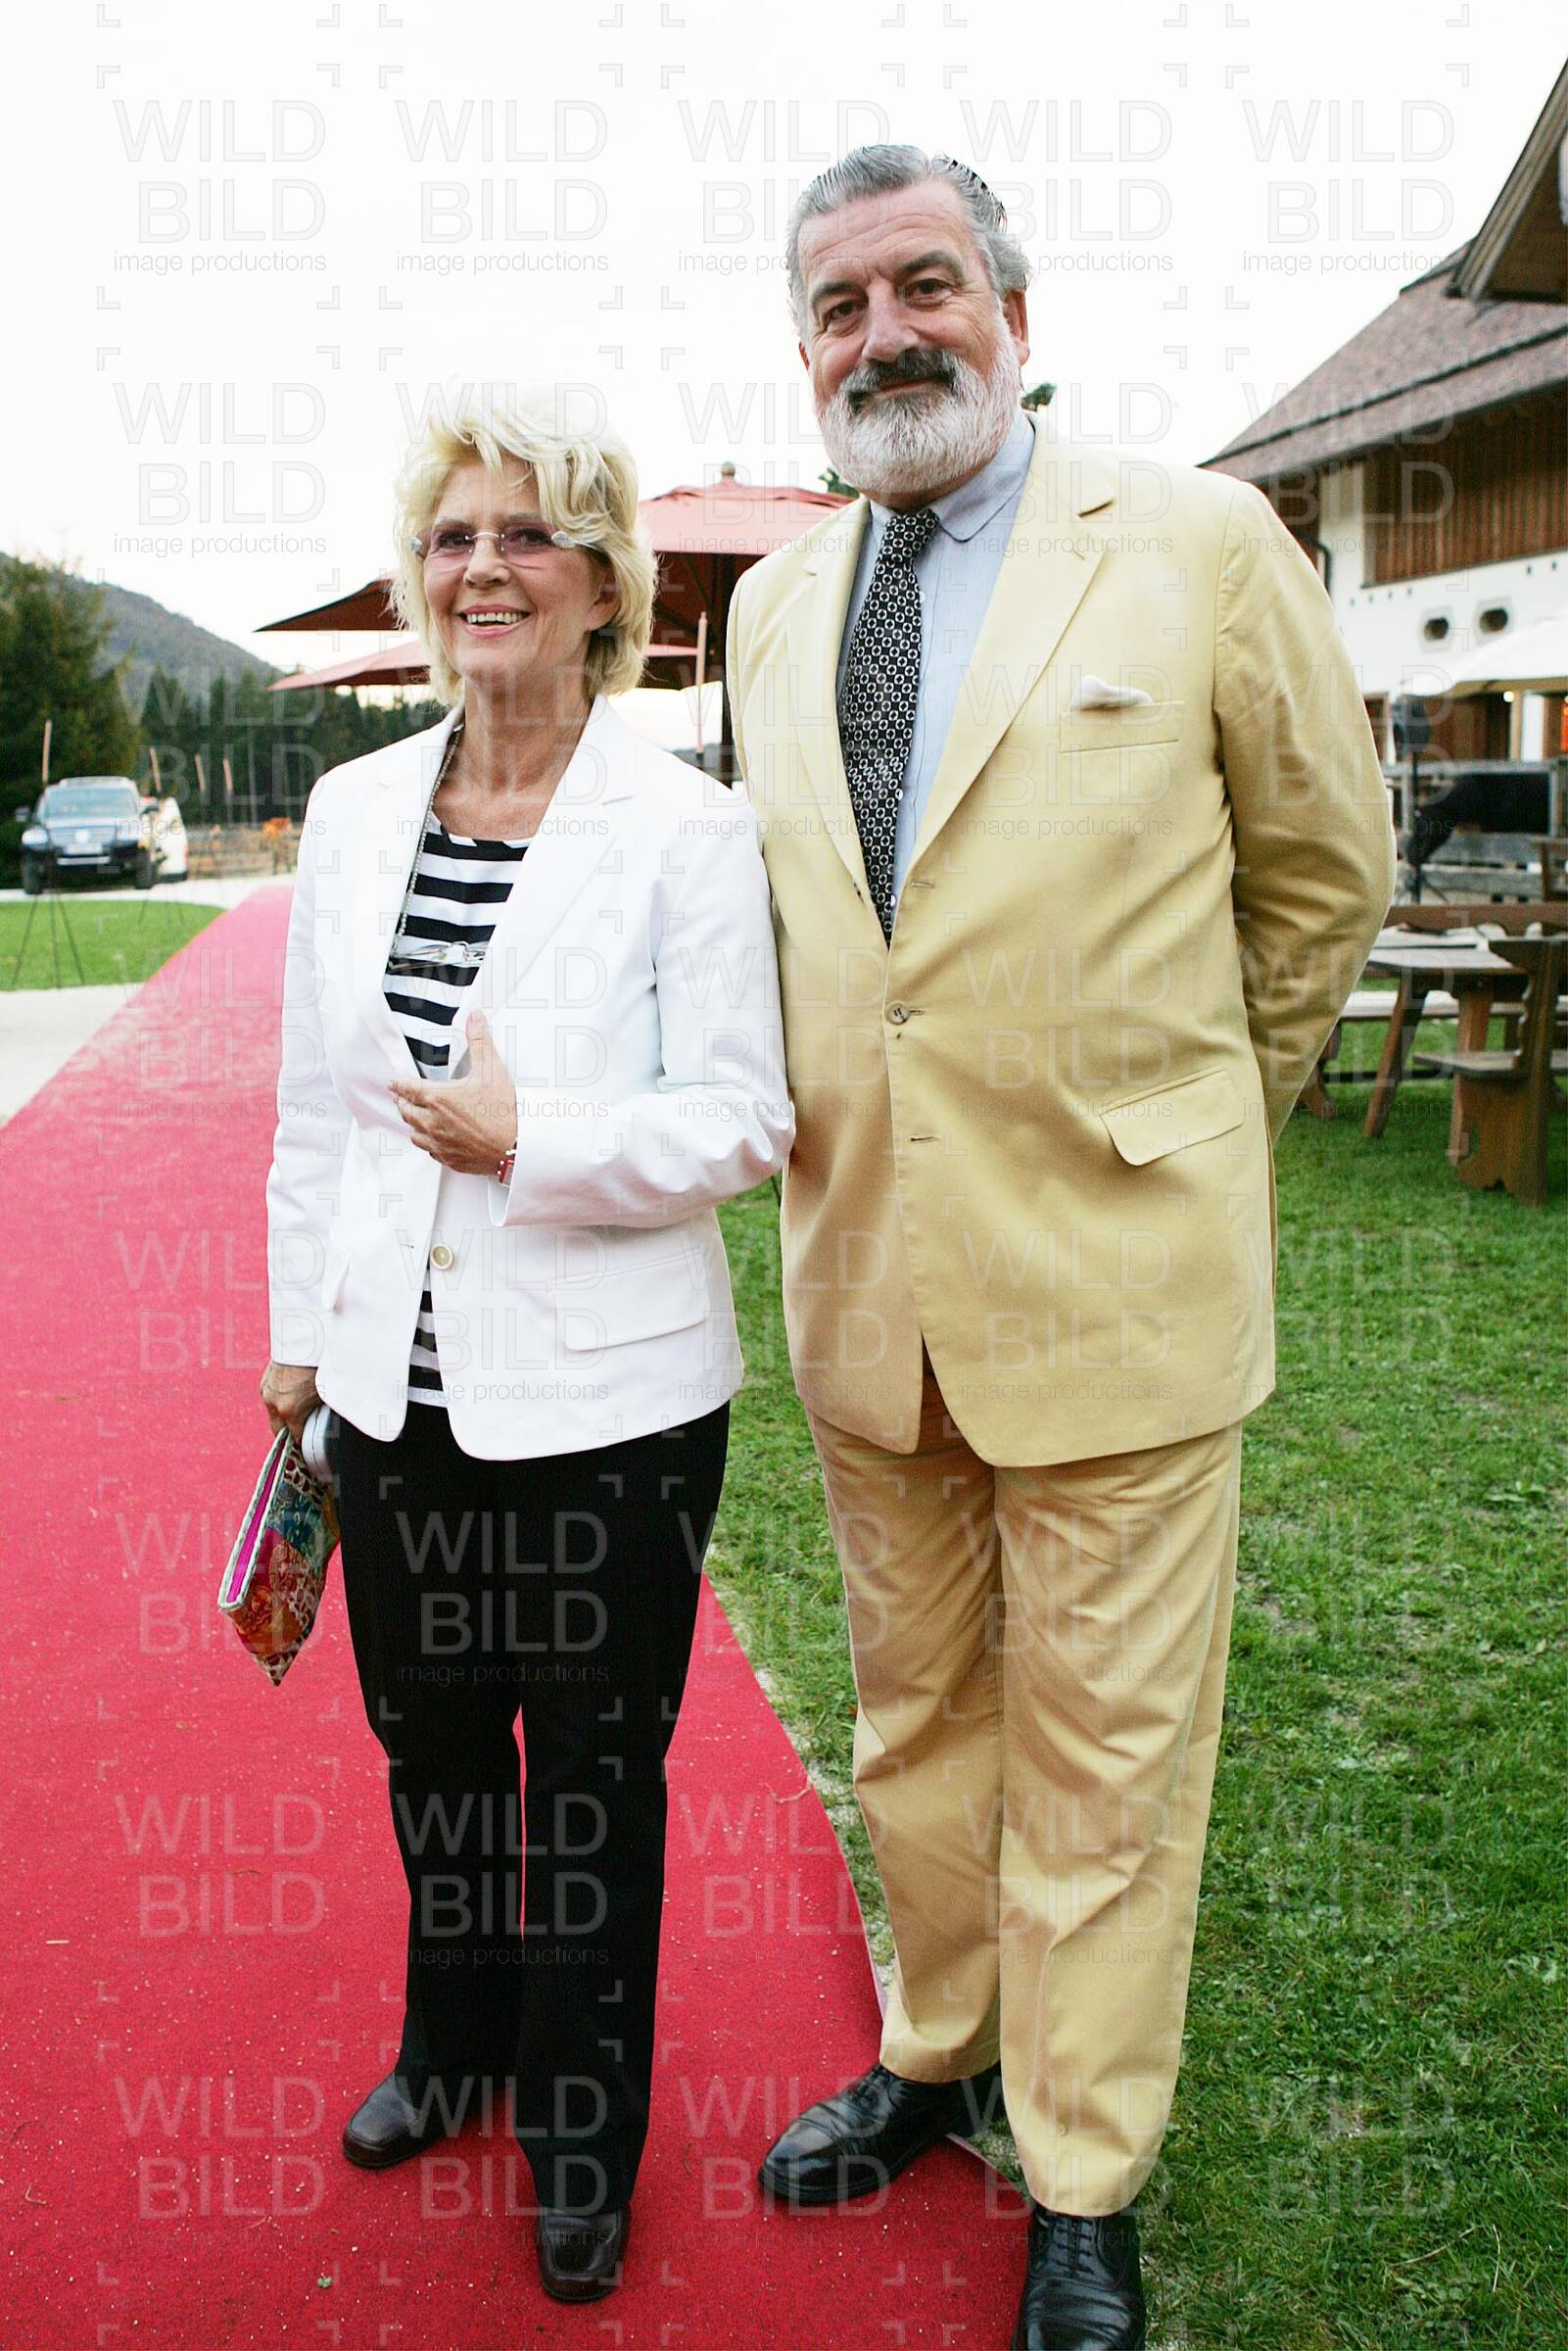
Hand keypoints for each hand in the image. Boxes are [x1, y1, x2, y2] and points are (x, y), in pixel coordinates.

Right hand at [261, 1361, 320, 1445]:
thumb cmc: (318, 1366)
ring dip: (282, 1417)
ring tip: (296, 1415)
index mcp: (290, 1411)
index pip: (294, 1437)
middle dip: (287, 1435)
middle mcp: (274, 1404)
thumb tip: (326, 1422)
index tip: (305, 1447)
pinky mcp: (264, 1382)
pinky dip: (278, 1402)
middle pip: (278, 1430)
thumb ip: (320, 1411)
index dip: (301, 1444)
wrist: (304, 1341)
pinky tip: (290, 1397)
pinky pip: (270, 1399)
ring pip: (273, 1414)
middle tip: (298, 1437)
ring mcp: (266, 1393)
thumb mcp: (324, 1393)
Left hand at [388, 1006, 516, 1174]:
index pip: (406, 1089)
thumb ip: (480, 1040)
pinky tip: (435, 1138)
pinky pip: (429, 1150)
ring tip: (416, 1117)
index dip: (397, 1084)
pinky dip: (428, 1142)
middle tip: (402, 1098)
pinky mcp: (449, 1159)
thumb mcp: (491, 1070)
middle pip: (406, 1111)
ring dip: (413, 1123)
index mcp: (437, 1098)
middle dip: (403, 1102)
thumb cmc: (504, 1112)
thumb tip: (474, 1017)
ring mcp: (439, 1143)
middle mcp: (432, 1122)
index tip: (393, 1082)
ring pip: (414, 1133)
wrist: (516, 1146)